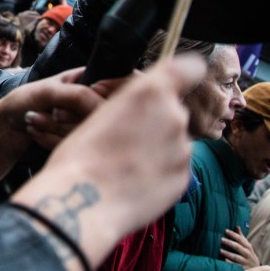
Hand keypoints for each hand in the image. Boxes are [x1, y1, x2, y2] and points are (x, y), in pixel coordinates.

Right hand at [11, 55, 204, 270]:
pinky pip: (175, 165)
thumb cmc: (81, 156)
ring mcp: (183, 148)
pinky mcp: (184, 177)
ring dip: (157, 145)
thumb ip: (132, 101)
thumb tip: (144, 102)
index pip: (188, 68)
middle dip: (154, 118)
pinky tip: (134, 179)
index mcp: (150, 91)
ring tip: (126, 162)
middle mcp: (174, 115)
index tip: (172, 82)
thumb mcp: (98, 111)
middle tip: (124, 135)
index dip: (182, 73)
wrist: (83, 202)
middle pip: (172, 109)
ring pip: (173, 139)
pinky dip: (160, 169)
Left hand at [24, 74, 129, 149]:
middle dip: (67, 118)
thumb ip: (79, 97)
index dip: (106, 96)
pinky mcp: (78, 142)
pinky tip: (35, 130)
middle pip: (102, 115)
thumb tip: (105, 110)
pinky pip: (75, 146)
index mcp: (89, 79)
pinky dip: (51, 140)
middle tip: (51, 111)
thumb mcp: (50, 91)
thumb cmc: (23, 100)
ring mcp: (85, 123)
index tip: (85, 99)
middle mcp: (91, 101)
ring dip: (54, 128)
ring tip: (33, 118)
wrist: (3, 127)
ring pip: (87, 133)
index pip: (119, 86)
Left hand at [221, 227, 258, 267]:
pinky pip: (236, 267)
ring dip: (228, 254)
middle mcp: (247, 254)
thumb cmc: (248, 254)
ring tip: (220, 250)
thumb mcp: (246, 245)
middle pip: (238, 247)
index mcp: (248, 247)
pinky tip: (224, 261)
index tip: (225, 231)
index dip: (233, 235)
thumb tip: (236, 226)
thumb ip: (241, 237)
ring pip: (237, 257)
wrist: (257, 270)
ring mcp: (245, 262)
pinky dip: (231, 264)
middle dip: (230, 243)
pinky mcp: (243, 270)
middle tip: (221, 239)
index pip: (240, 239)